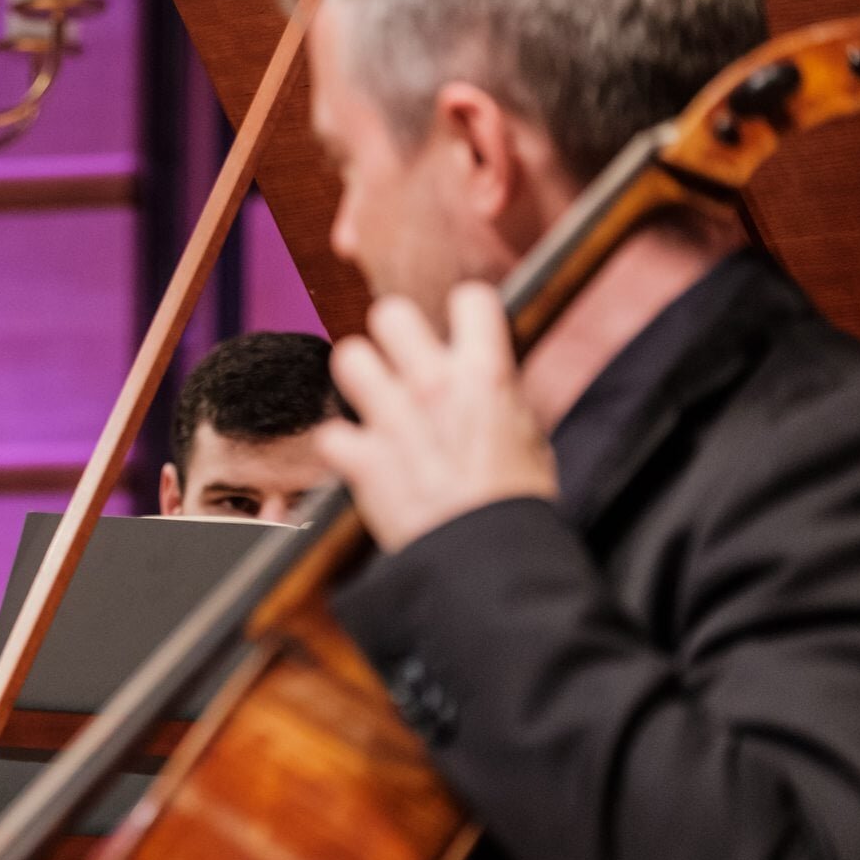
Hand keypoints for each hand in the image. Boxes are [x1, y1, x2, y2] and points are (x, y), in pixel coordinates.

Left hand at [318, 283, 556, 552]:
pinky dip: (342, 449)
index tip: (459, 332)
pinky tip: (359, 460)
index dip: (464, 312)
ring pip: (349, 356)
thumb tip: (488, 383)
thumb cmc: (516, 505)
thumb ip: (498, 399)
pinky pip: (331, 434)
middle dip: (393, 334)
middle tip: (401, 362)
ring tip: (372, 401)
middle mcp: (435, 385)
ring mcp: (393, 418)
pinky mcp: (361, 459)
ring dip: (358, 377)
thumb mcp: (529, 438)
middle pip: (391, 312)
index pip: (471, 298)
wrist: (488, 561)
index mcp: (486, 374)